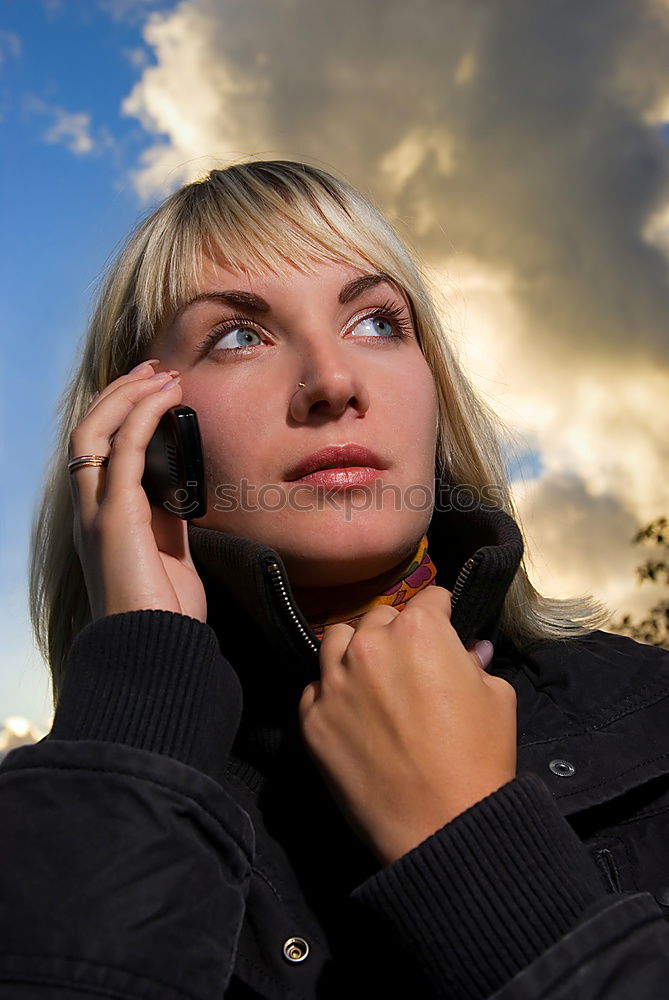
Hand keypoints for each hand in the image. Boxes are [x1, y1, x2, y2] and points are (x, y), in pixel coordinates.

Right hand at [69, 360, 206, 622]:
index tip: (154, 387)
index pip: (98, 450)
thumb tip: (185, 487)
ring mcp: (95, 513)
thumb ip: (169, 518)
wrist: (157, 648)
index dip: (121, 412)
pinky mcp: (114, 518)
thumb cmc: (166, 608)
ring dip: (128, 396)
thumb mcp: (170, 551)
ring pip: (94, 432)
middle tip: (156, 368)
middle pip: (88, 431)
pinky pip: (122, 452)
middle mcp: (88, 510)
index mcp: (101, 516)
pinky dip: (143, 417)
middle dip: (121, 393)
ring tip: (161, 374)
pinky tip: (166, 399)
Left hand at [298, 586, 516, 864]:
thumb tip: (470, 650)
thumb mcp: (497, 698)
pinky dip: (333, 693)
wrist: (443, 827)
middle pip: (380, 617)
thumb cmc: (479, 759)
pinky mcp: (312, 719)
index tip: (444, 624)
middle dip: (397, 632)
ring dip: (356, 650)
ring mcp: (334, 681)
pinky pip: (316, 688)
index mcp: (420, 630)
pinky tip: (354, 715)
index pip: (429, 598)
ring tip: (373, 677)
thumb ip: (476, 663)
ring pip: (337, 640)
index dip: (442, 611)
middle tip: (412, 662)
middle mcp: (370, 645)